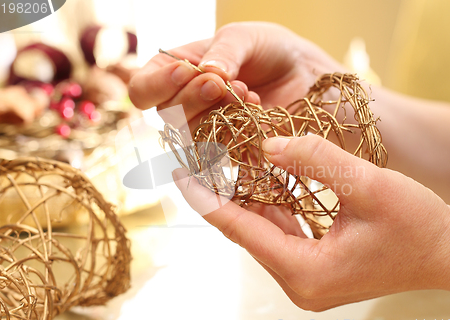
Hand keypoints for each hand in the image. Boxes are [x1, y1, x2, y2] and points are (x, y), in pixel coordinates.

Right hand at [128, 22, 344, 130]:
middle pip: (167, 117)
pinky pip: (222, 152)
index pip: (143, 90)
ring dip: (216, 114)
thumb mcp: (245, 37)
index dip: (157, 85)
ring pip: (191, 137)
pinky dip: (237, 131)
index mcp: (177, 73)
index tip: (187, 71)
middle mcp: (187, 105)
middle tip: (222, 82)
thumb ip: (225, 51)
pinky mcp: (233, 150)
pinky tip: (257, 111)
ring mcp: (209, 130)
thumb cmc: (270, 49)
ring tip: (247, 92)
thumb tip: (207, 72)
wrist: (306, 73)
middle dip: (193, 98)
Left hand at [172, 135, 449, 310]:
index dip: (206, 198)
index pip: (239, 229)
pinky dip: (270, 206)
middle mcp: (298, 282)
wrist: (448, 254)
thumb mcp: (371, 186)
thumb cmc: (419, 225)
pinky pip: (280, 234)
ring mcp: (305, 279)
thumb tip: (268, 144)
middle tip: (203, 156)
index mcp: (305, 270)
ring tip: (227, 162)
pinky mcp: (314, 268)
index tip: (179, 173)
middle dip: (224, 192)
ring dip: (247, 197)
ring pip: (262, 231)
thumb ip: (317, 161)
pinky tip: (264, 179)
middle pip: (246, 231)